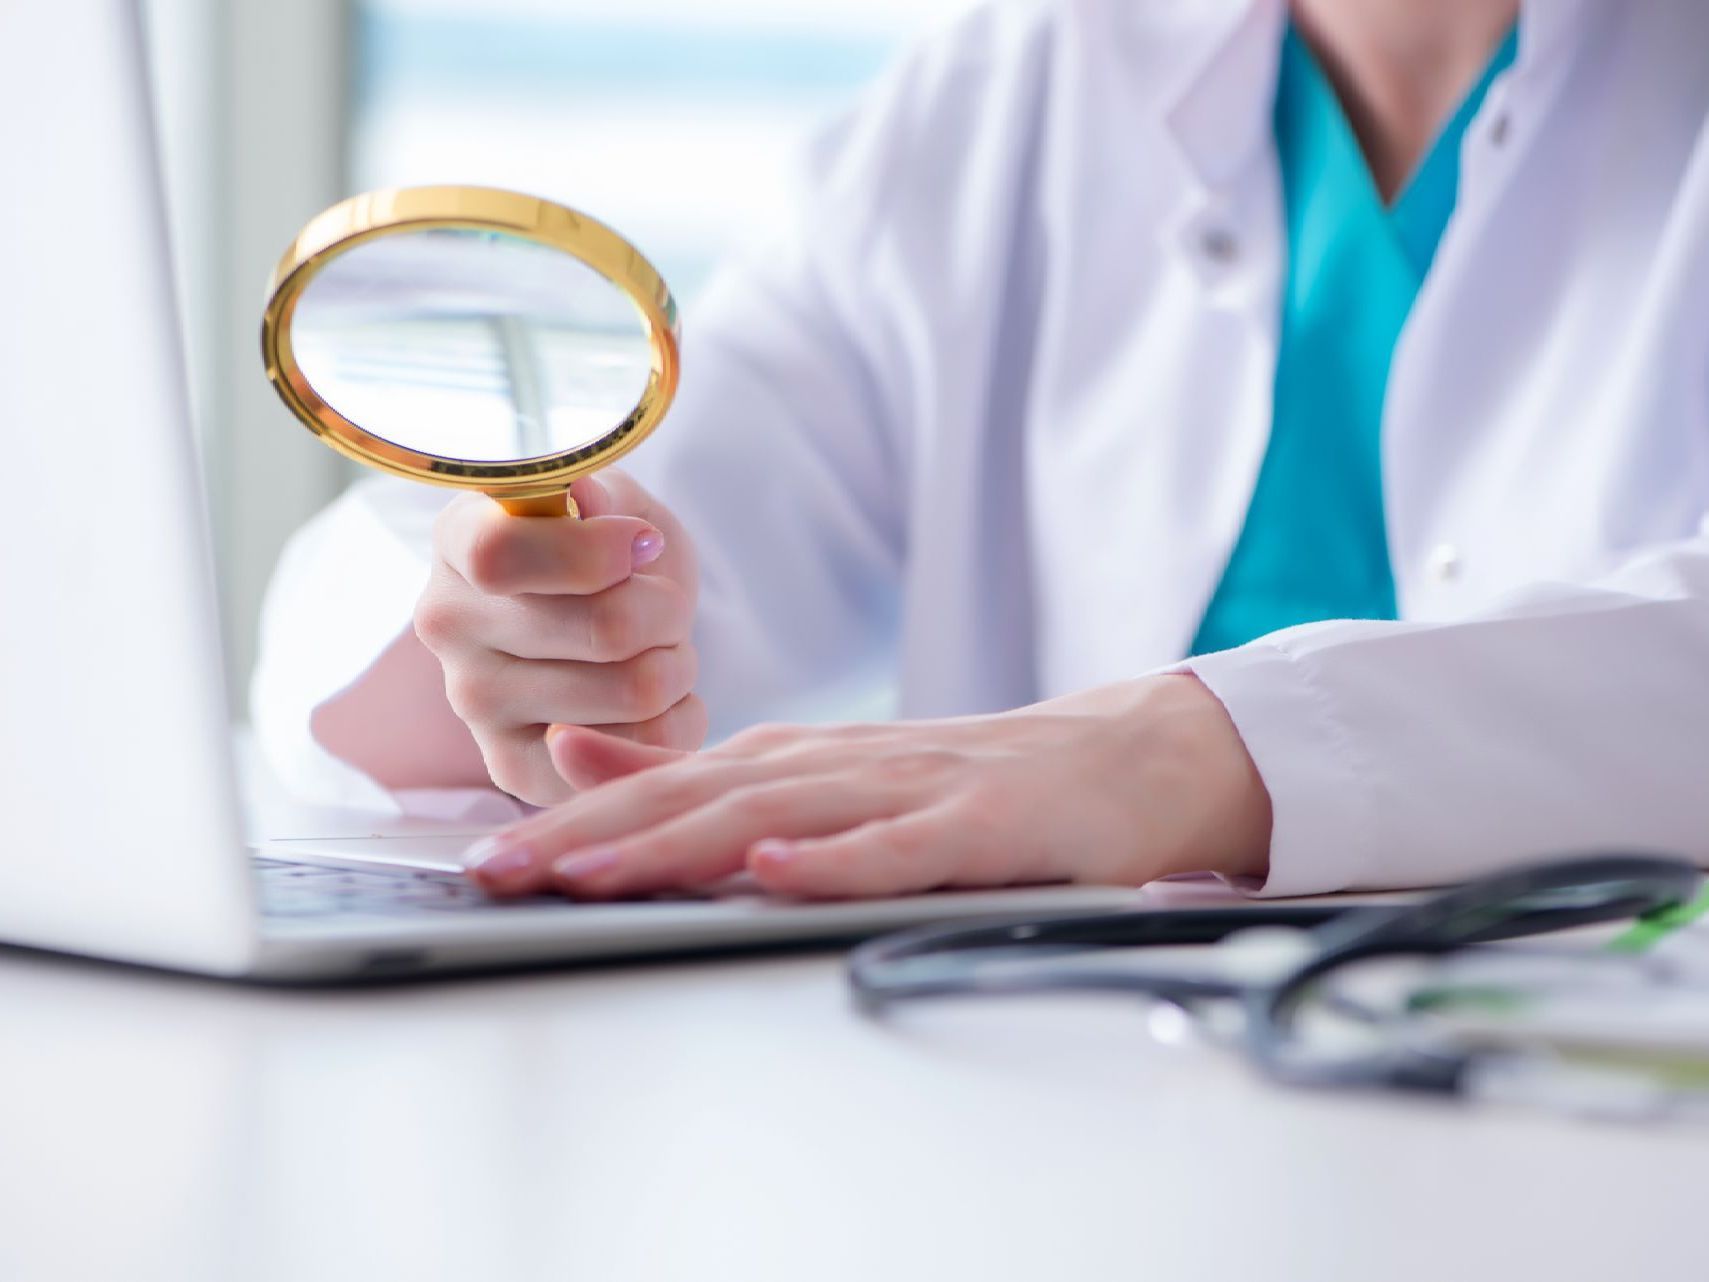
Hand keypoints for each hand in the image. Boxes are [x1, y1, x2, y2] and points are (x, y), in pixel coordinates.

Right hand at [413, 469, 704, 805]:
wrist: (614, 629)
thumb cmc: (612, 555)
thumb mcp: (619, 503)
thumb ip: (606, 496)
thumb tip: (585, 497)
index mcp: (458, 537)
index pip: (501, 555)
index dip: (594, 553)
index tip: (643, 545)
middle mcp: (447, 623)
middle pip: (604, 627)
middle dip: (667, 611)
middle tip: (664, 606)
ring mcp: (473, 703)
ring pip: (634, 689)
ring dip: (676, 666)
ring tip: (658, 652)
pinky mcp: (513, 768)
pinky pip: (636, 751)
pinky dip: (677, 720)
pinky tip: (658, 702)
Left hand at [459, 675, 1271, 898]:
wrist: (1120, 759)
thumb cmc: (967, 781)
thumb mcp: (822, 771)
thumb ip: (703, 772)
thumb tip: (580, 757)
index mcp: (795, 758)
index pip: (665, 787)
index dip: (571, 821)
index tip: (486, 860)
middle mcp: (836, 761)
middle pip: (699, 796)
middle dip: (592, 834)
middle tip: (502, 870)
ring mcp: (907, 787)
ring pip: (778, 814)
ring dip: (679, 843)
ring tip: (595, 873)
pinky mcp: (979, 823)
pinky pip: (899, 846)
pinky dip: (834, 858)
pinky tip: (773, 871)